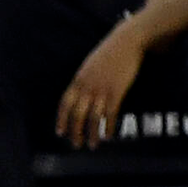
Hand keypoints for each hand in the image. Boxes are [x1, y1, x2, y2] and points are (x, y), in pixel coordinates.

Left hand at [55, 19, 144, 148]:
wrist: (127, 41)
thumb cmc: (109, 53)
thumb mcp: (89, 66)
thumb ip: (82, 82)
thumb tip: (79, 97)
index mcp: (78, 80)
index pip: (64, 104)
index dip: (61, 120)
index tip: (60, 133)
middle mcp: (87, 87)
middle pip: (77, 115)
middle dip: (75, 132)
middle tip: (76, 145)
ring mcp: (101, 89)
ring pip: (93, 118)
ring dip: (92, 134)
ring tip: (93, 145)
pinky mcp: (116, 91)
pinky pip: (110, 114)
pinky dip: (108, 127)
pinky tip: (108, 135)